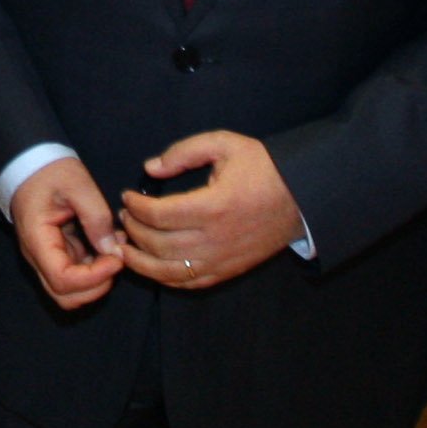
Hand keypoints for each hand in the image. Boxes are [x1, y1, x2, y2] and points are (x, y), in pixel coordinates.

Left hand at [114, 131, 302, 291]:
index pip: (158, 215)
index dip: (135, 207)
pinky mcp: (228, 271)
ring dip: (141, 262)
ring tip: (125, 247)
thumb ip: (184, 152)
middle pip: (158, 244)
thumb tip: (150, 168)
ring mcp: (222, 260)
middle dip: (133, 231)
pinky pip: (189, 283)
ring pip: (169, 272)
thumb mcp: (224, 144)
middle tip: (124, 218)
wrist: (302, 198)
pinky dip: (165, 278)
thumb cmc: (263, 168)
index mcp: (213, 206)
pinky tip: (151, 265)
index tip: (127, 196)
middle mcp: (215, 239)